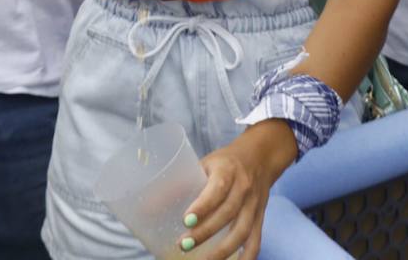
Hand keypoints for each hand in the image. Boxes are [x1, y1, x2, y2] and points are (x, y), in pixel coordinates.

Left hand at [181, 120, 296, 258]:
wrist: (260, 157)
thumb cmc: (225, 163)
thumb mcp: (203, 164)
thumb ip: (179, 184)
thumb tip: (147, 207)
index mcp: (228, 171)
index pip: (218, 189)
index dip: (203, 205)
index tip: (186, 220)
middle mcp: (243, 188)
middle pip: (228, 213)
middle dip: (206, 232)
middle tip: (183, 245)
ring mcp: (254, 205)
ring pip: (242, 230)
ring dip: (223, 250)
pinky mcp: (260, 218)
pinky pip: (255, 240)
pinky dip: (247, 256)